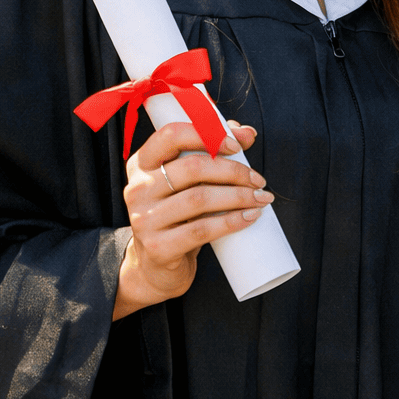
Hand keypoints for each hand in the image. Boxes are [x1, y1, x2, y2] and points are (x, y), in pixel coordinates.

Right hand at [113, 119, 269, 319]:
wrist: (157, 265)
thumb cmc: (178, 214)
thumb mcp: (188, 181)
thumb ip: (213, 150)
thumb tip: (247, 133)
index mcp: (142, 163)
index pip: (171, 135)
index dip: (207, 134)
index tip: (236, 146)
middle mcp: (138, 188)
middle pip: (192, 168)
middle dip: (234, 171)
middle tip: (258, 180)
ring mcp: (144, 219)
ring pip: (199, 199)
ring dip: (238, 196)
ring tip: (260, 198)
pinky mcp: (158, 247)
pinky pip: (201, 230)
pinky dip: (231, 222)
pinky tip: (250, 217)